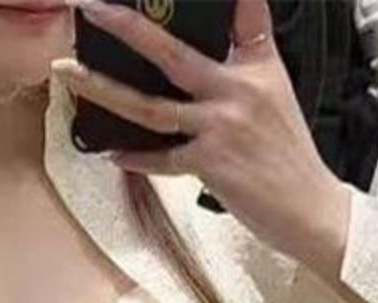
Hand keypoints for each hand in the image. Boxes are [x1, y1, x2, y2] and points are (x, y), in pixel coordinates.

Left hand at [51, 0, 352, 266]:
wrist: (308, 208)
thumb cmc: (288, 155)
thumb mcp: (276, 90)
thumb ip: (251, 48)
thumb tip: (237, 14)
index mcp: (253, 67)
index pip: (241, 11)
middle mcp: (234, 91)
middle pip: (171, 53)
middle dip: (128, 28)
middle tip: (91, 8)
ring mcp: (219, 128)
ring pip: (150, 106)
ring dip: (104, 89)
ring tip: (69, 73)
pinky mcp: (209, 164)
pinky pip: (161, 159)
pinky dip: (135, 157)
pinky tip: (110, 151)